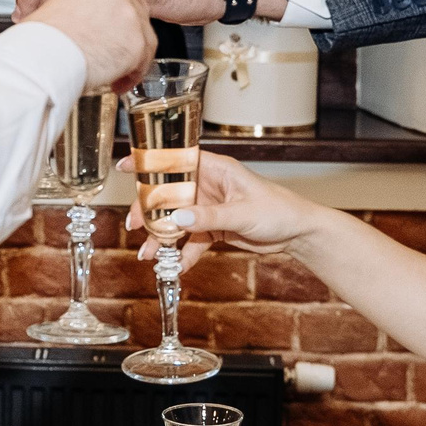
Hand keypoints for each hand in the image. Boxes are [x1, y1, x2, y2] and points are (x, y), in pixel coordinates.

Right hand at [22, 0, 156, 95]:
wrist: (40, 58)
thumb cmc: (37, 40)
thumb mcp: (50, 9)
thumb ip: (70, 10)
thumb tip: (74, 22)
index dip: (112, 17)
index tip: (107, 30)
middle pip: (135, 10)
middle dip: (126, 34)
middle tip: (114, 51)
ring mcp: (129, 16)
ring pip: (143, 36)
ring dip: (131, 56)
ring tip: (114, 71)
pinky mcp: (136, 42)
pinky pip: (143, 61)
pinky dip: (132, 74)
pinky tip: (116, 82)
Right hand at [122, 151, 327, 271]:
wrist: (298, 234)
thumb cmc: (279, 210)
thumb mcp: (243, 212)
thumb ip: (209, 216)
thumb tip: (178, 219)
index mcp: (216, 169)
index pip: (177, 159)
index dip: (150, 161)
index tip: (127, 166)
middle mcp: (209, 185)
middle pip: (169, 194)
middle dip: (150, 211)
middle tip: (135, 226)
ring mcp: (209, 208)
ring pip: (177, 220)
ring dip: (162, 237)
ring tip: (148, 255)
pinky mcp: (214, 228)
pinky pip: (192, 240)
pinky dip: (182, 254)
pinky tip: (174, 267)